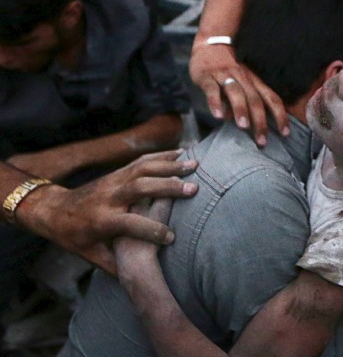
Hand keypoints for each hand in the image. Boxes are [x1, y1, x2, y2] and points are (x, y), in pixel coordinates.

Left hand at [15, 150, 197, 274]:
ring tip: (194, 164)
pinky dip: (162, 156)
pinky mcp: (116, 173)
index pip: (130, 224)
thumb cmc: (74, 236)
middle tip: (193, 188)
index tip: (172, 238)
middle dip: (167, 187)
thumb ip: (114, 265)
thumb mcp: (90, 255)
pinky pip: (141, 161)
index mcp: (102, 221)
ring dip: (169, 165)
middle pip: (140, 188)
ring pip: (143, 169)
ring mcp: (113, 181)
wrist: (54, 210)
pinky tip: (180, 153)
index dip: (151, 231)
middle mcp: (108, 198)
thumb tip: (136, 283)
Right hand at [190, 40, 287, 144]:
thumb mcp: (246, 82)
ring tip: (244, 127)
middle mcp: (243, 78)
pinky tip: (217, 115)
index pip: (272, 99)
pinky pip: (213, 90)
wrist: (211, 45)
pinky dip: (215, 102)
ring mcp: (225, 76)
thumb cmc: (230, 70)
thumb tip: (255, 126)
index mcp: (255, 82)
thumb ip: (250, 102)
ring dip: (241, 110)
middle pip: (255, 99)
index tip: (286, 134)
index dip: (280, 116)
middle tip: (262, 141)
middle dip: (260, 121)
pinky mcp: (207, 77)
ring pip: (236, 93)